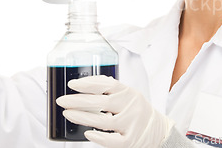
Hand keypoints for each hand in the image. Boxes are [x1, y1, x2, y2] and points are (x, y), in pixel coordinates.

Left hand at [56, 75, 174, 147]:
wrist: (159, 131)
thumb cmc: (139, 111)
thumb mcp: (129, 95)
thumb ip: (113, 89)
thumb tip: (90, 82)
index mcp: (128, 92)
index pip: (106, 85)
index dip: (87, 84)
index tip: (72, 84)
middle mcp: (130, 107)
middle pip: (101, 102)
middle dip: (78, 101)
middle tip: (62, 101)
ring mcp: (131, 124)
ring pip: (104, 121)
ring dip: (82, 117)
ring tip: (68, 114)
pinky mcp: (130, 141)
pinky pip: (112, 140)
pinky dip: (99, 137)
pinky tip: (88, 133)